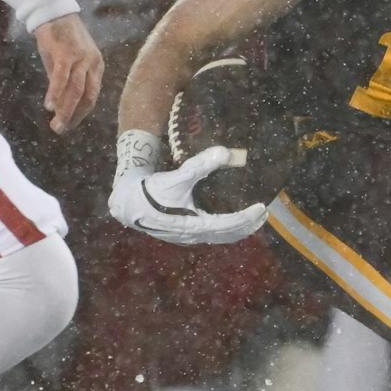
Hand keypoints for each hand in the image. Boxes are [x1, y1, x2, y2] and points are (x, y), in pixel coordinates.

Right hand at [34, 13, 102, 133]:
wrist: (52, 12)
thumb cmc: (58, 38)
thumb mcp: (64, 62)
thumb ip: (64, 81)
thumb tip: (59, 103)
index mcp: (96, 66)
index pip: (92, 96)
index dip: (80, 113)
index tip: (69, 124)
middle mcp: (93, 63)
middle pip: (88, 97)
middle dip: (75, 116)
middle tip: (61, 129)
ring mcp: (81, 58)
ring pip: (77, 91)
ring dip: (66, 110)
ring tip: (57, 124)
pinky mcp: (67, 53)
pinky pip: (62, 78)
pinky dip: (56, 93)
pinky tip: (50, 106)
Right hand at [109, 145, 266, 244]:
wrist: (125, 202)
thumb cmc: (149, 191)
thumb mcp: (176, 177)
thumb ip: (200, 165)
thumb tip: (225, 152)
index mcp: (191, 225)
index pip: (227, 225)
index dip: (246, 218)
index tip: (261, 208)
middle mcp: (191, 235)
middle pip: (227, 235)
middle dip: (248, 225)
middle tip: (264, 213)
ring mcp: (187, 237)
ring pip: (220, 237)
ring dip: (238, 229)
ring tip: (254, 219)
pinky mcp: (184, 234)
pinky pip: (212, 235)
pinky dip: (226, 230)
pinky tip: (231, 221)